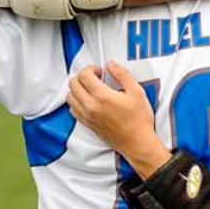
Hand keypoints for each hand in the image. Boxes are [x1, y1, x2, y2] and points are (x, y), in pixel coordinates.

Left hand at [67, 63, 170, 178]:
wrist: (138, 143)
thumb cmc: (139, 121)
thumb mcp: (137, 92)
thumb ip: (123, 75)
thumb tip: (111, 65)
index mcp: (102, 97)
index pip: (84, 75)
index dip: (91, 68)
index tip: (100, 71)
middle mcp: (91, 106)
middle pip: (73, 84)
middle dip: (83, 77)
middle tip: (95, 78)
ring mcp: (87, 116)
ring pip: (70, 96)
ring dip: (77, 89)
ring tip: (90, 89)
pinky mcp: (87, 124)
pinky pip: (73, 110)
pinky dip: (77, 102)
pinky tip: (88, 101)